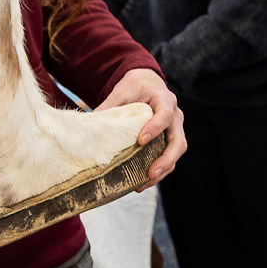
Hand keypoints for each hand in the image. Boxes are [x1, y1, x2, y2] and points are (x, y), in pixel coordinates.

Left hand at [100, 67, 185, 183]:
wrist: (147, 84)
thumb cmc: (134, 88)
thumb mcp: (121, 92)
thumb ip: (109, 107)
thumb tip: (88, 125)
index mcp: (165, 99)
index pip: (165, 114)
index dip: (156, 128)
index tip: (141, 141)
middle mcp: (176, 116)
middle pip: (178, 140)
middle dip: (166, 159)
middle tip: (151, 173)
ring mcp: (175, 129)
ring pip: (177, 152)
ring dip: (164, 169)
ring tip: (145, 182)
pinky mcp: (171, 140)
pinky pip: (170, 157)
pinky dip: (159, 170)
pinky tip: (143, 182)